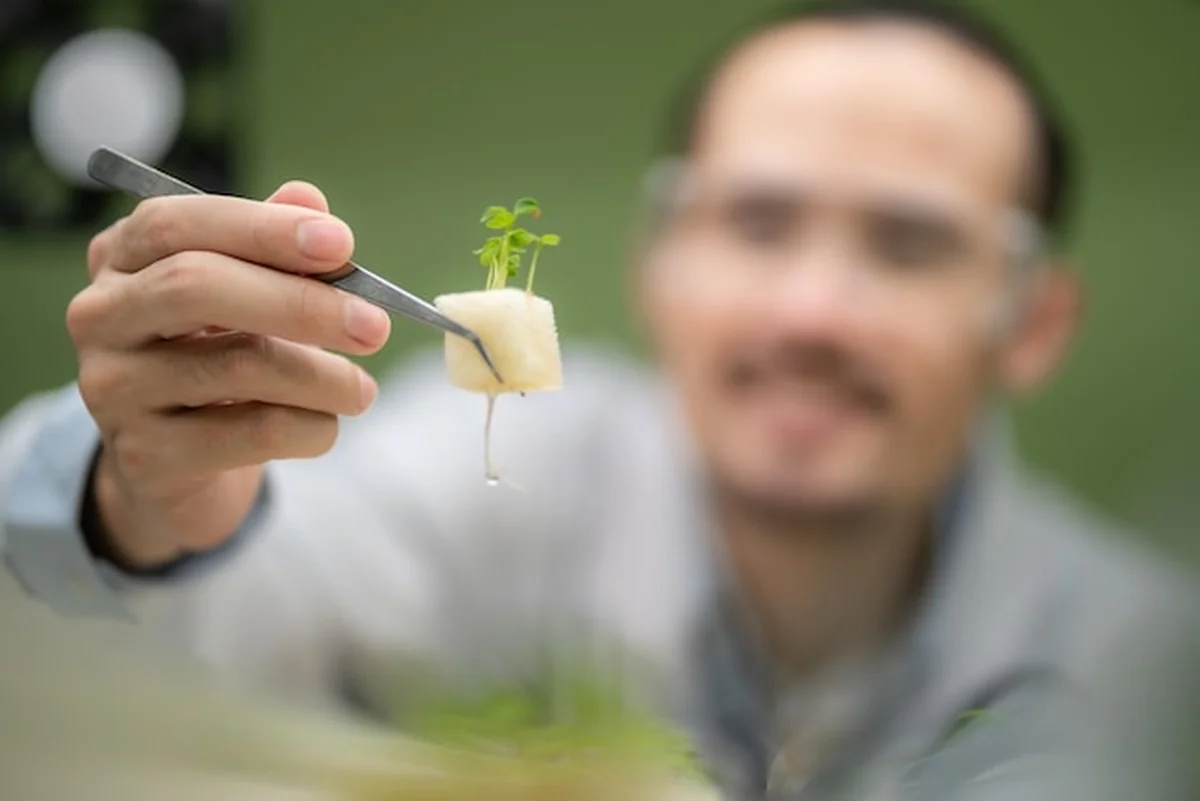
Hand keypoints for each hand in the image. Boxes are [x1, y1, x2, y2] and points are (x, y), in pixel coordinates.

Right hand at [67, 182, 390, 568]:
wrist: (173, 466)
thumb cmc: (216, 357)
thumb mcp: (241, 294)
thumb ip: (271, 247)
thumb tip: (309, 201)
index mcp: (121, 257)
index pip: (177, 223)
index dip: (262, 227)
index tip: (342, 244)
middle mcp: (101, 316)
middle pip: (196, 286)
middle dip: (301, 303)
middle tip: (375, 326)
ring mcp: (114, 388)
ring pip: (236, 367)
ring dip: (322, 377)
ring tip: (361, 389)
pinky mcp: (146, 456)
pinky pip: (251, 433)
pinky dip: (309, 428)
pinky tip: (326, 426)